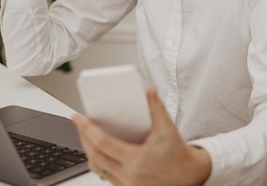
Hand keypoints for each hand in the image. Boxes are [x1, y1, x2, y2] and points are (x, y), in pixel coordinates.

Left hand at [72, 87, 211, 185]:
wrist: (189, 176)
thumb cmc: (177, 154)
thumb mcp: (168, 129)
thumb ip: (157, 108)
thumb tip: (150, 90)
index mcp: (137, 160)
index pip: (103, 144)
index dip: (87, 129)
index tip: (77, 117)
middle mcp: (129, 176)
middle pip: (94, 156)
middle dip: (82, 138)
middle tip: (78, 122)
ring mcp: (126, 185)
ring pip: (97, 168)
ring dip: (88, 151)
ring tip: (85, 134)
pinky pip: (104, 175)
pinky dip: (98, 161)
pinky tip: (96, 149)